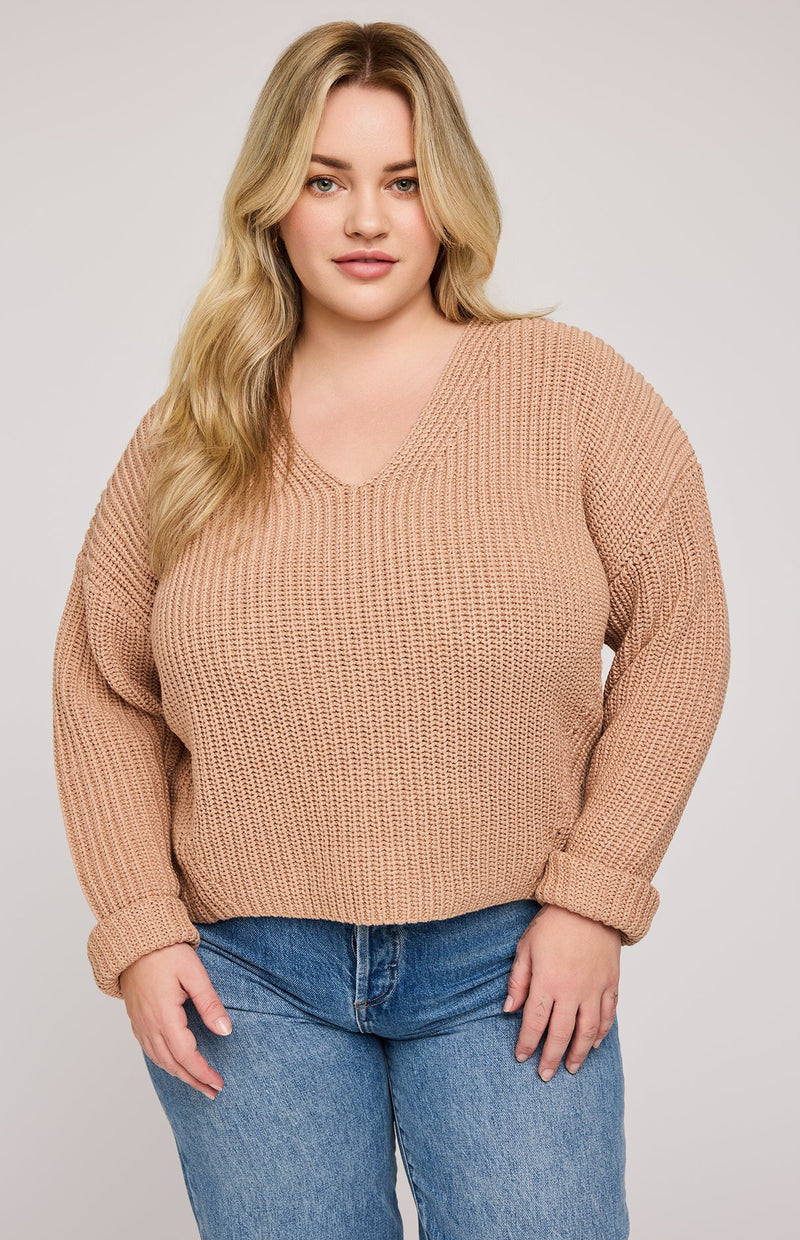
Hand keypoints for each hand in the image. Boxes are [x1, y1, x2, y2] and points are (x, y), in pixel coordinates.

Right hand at [119, 941, 233, 1099]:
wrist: (134, 940)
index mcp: (164, 1015)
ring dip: (180, 1075)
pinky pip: (149, 1050)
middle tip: (213, 1092)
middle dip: (194, 1081)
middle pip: (172, 1064)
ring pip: (159, 1060)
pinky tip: (175, 1065)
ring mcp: (140, 1024)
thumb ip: (210, 1003)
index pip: (186, 1055)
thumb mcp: (194, 973)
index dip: (203, 1072)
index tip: (219, 1083)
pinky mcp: (136, 1019)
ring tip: (198, 1084)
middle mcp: (149, 1025)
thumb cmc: (165, 951)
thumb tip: (225, 1031)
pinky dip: (165, 1063)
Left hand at [503, 903, 620, 1080]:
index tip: (522, 1057)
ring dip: (579, 1053)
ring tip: (572, 1068)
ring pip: (588, 1031)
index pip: (535, 1023)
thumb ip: (518, 981)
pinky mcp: (611, 983)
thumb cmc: (553, 923)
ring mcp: (594, 989)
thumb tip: (509, 1009)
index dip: (528, 1044)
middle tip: (545, 1075)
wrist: (588, 904)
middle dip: (551, 1057)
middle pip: (561, 1034)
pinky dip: (602, 1032)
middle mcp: (572, 991)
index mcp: (547, 982)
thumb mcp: (526, 947)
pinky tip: (595, 1043)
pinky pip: (608, 1015)